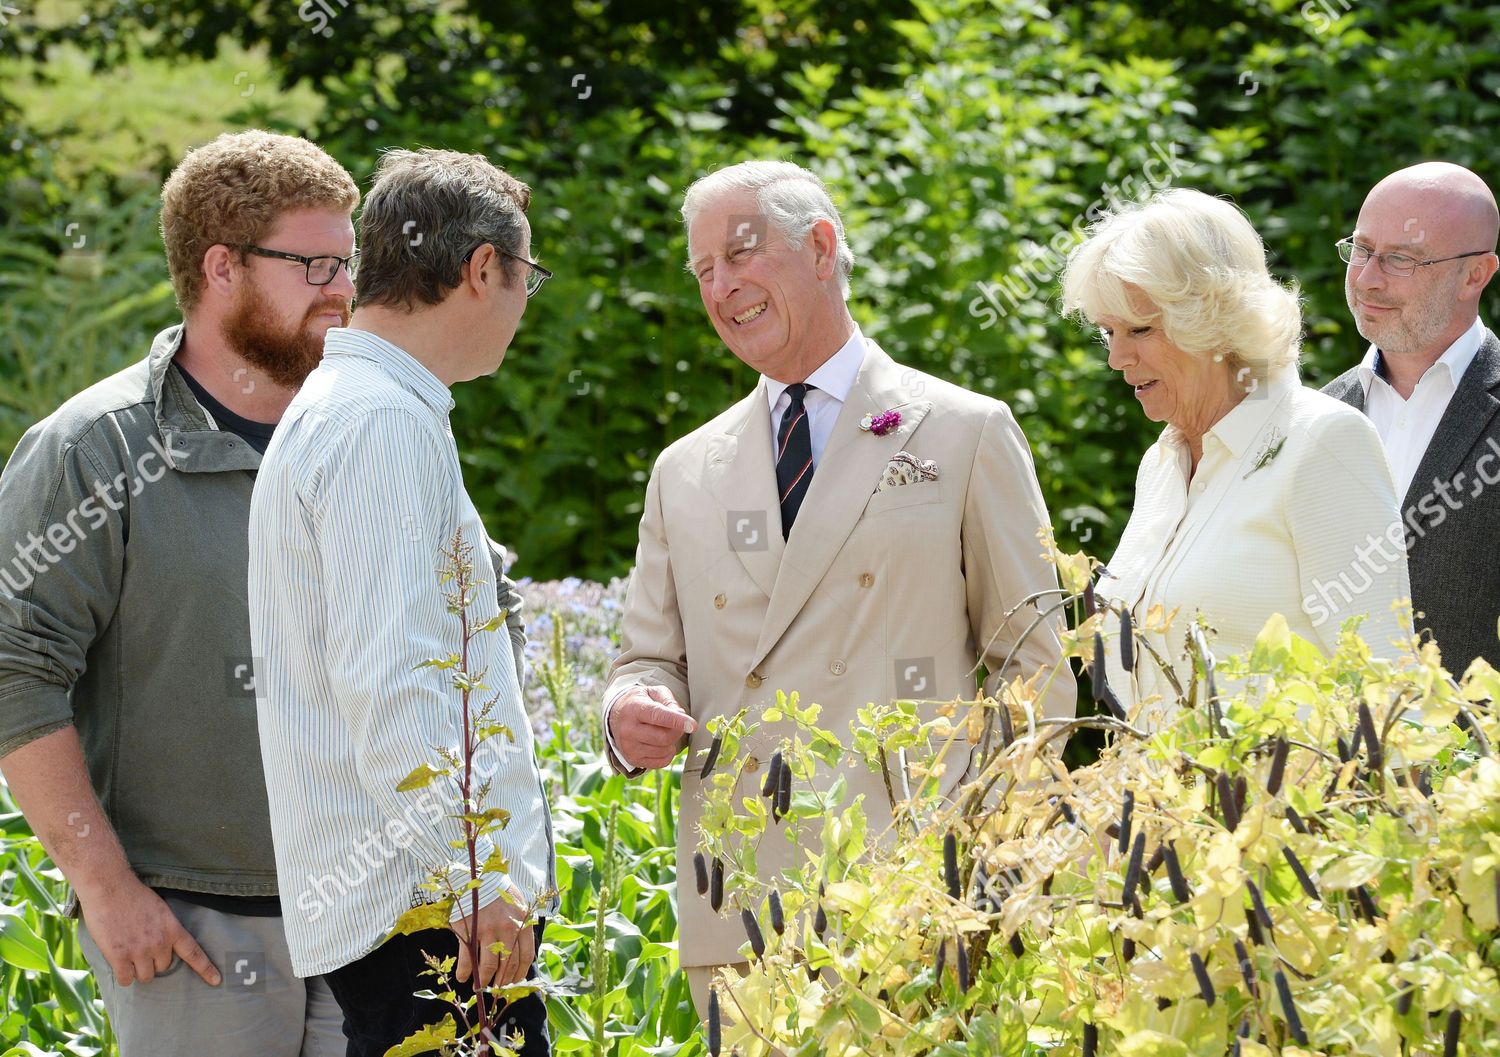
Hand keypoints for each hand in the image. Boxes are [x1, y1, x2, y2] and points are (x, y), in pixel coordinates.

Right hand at [78, 875, 220, 986]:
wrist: (110, 888)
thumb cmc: (134, 895)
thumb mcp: (161, 909)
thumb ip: (165, 929)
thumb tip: (166, 946)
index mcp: (172, 928)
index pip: (193, 953)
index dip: (205, 968)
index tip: (216, 981)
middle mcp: (159, 942)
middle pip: (164, 967)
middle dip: (154, 961)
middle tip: (142, 947)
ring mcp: (139, 951)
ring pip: (146, 976)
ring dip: (139, 970)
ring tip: (129, 954)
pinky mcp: (119, 956)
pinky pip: (126, 979)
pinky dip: (124, 975)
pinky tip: (120, 963)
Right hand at [454, 894, 533, 989]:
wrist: (479, 877)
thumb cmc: (500, 893)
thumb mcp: (518, 906)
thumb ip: (522, 927)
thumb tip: (522, 955)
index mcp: (523, 923)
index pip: (526, 956)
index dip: (520, 973)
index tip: (513, 983)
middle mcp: (508, 928)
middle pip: (508, 965)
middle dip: (502, 982)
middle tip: (496, 990)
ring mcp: (488, 930)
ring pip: (489, 966)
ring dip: (484, 981)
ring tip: (480, 987)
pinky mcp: (469, 931)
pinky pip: (467, 959)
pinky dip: (465, 972)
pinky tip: (462, 978)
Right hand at [608, 686, 695, 769]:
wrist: (616, 716)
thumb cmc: (639, 703)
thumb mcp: (652, 692)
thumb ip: (669, 700)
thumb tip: (681, 716)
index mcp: (634, 709)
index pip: (658, 716)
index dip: (677, 721)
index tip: (693, 725)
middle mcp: (629, 730)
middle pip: (665, 737)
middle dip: (677, 730)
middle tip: (677, 724)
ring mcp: (629, 747)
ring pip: (665, 750)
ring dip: (672, 742)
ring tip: (663, 731)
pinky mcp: (633, 760)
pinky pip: (662, 762)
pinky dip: (668, 753)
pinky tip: (660, 743)